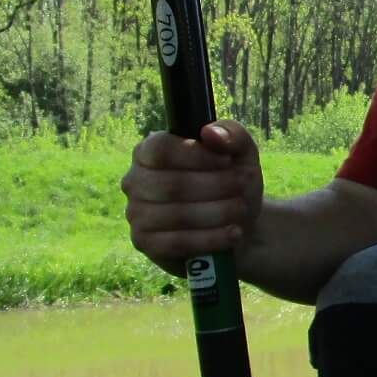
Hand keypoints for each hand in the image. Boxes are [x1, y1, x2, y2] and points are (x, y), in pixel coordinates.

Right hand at [121, 119, 264, 275]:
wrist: (237, 223)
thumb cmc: (231, 181)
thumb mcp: (241, 153)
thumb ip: (231, 134)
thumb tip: (209, 133)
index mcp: (149, 150)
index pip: (161, 149)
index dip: (196, 156)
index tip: (227, 161)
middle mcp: (135, 181)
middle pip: (171, 184)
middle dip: (214, 186)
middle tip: (242, 187)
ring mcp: (136, 214)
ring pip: (176, 215)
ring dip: (217, 212)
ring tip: (240, 209)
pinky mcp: (146, 243)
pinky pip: (177, 243)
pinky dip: (211, 238)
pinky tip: (233, 233)